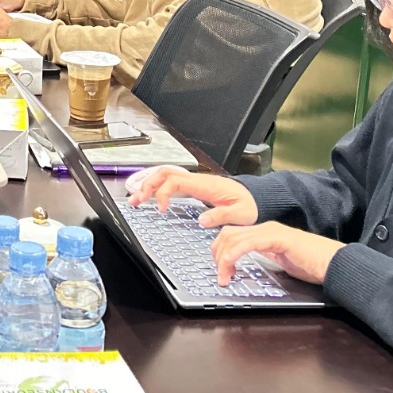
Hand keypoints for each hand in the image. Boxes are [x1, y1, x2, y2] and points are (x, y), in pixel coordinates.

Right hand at [125, 166, 257, 227]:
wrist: (256, 197)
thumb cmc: (249, 204)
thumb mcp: (242, 214)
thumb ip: (222, 216)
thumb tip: (203, 219)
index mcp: (205, 185)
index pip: (175, 180)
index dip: (163, 192)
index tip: (161, 209)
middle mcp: (197, 181)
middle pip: (164, 173)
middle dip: (147, 185)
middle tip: (137, 201)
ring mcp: (194, 183)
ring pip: (164, 175)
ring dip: (148, 185)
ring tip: (136, 200)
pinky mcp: (194, 188)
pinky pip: (170, 183)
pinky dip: (157, 189)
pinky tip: (151, 199)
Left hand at [210, 223, 343, 286]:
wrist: (334, 263)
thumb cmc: (312, 264)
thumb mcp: (280, 261)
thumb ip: (264, 257)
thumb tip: (246, 263)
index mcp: (264, 233)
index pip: (231, 235)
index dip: (219, 251)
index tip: (219, 271)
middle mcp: (265, 229)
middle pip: (227, 234)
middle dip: (217, 255)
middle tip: (220, 276)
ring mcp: (271, 232)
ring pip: (234, 238)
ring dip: (223, 258)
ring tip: (224, 277)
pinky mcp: (279, 238)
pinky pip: (250, 243)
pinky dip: (235, 252)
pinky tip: (229, 262)